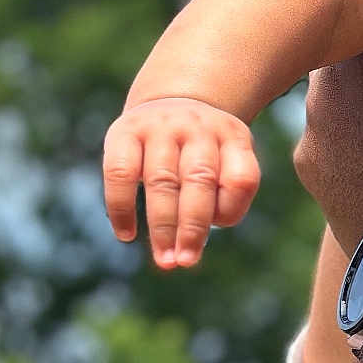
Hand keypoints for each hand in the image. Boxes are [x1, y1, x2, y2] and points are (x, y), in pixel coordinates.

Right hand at [103, 97, 260, 267]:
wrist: (173, 101)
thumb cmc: (204, 150)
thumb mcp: (229, 159)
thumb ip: (223, 195)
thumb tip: (192, 242)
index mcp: (233, 136)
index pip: (241, 177)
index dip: (232, 208)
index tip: (219, 225)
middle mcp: (199, 128)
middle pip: (199, 180)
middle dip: (193, 227)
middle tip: (186, 262)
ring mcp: (161, 126)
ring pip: (162, 181)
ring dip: (162, 226)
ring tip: (165, 260)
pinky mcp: (124, 130)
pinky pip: (120, 173)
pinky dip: (121, 207)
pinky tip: (126, 234)